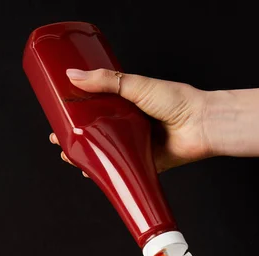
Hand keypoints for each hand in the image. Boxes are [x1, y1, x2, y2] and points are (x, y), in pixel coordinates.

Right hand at [49, 68, 211, 172]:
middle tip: (58, 140)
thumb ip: (106, 81)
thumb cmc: (177, 101)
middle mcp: (129, 124)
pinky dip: (106, 174)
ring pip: (105, 154)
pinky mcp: (143, 164)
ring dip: (87, 157)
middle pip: (95, 132)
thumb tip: (72, 77)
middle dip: (75, 138)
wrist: (201, 125)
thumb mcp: (137, 85)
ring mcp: (135, 145)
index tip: (57, 114)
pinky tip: (92, 175)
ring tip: (70, 157)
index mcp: (126, 103)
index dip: (75, 112)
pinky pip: (121, 171)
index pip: (94, 106)